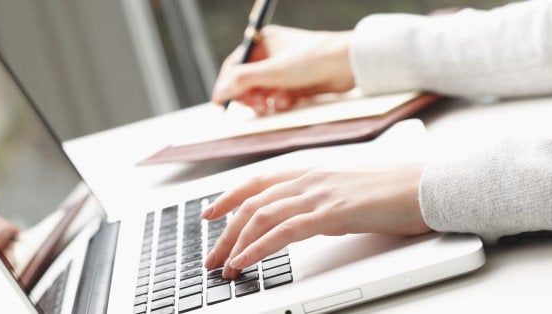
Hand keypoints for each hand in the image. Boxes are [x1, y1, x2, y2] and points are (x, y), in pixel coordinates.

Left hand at [201, 163, 430, 278]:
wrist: (429, 184)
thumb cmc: (396, 190)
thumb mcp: (349, 191)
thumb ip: (322, 200)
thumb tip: (304, 219)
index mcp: (313, 171)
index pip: (259, 181)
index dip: (230, 196)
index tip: (210, 213)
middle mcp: (310, 178)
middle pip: (253, 202)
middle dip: (226, 230)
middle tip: (212, 254)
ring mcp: (320, 193)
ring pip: (262, 215)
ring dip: (236, 243)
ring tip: (224, 266)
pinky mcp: (334, 212)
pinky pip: (284, 232)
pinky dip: (258, 248)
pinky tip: (245, 262)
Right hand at [212, 25, 354, 114]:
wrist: (347, 65)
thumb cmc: (312, 59)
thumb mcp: (272, 71)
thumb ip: (243, 81)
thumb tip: (222, 91)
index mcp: (263, 43)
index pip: (235, 65)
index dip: (226, 85)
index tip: (220, 104)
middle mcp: (272, 55)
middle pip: (247, 81)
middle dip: (248, 96)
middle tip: (253, 106)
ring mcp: (284, 71)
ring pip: (262, 92)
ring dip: (263, 102)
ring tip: (269, 106)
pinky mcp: (296, 85)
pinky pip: (278, 98)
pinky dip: (279, 103)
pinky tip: (286, 102)